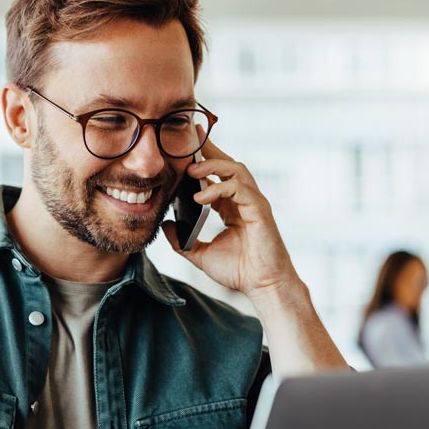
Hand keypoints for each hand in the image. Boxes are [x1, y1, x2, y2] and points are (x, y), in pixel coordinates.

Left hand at [162, 135, 298, 301]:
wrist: (262, 286)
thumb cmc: (239, 271)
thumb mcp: (200, 254)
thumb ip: (182, 241)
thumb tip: (165, 226)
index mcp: (232, 206)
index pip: (217, 175)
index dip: (203, 159)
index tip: (185, 146)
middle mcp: (244, 200)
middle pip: (228, 164)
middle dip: (209, 150)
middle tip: (188, 141)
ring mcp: (254, 203)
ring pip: (236, 170)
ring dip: (213, 166)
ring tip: (191, 171)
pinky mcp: (260, 211)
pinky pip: (240, 189)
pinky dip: (220, 188)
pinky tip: (201, 196)